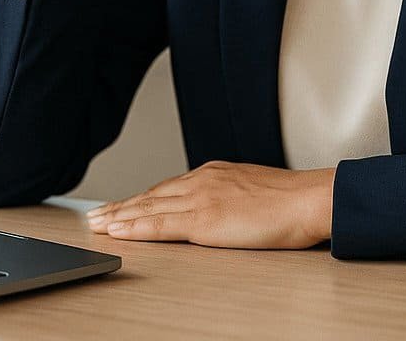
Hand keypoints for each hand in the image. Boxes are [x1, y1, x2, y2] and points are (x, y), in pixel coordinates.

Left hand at [85, 160, 334, 249]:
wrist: (309, 200)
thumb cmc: (294, 201)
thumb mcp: (256, 191)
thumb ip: (234, 197)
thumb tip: (226, 210)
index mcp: (216, 173)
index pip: (169, 187)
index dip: (142, 197)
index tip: (123, 204)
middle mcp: (203, 180)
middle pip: (151, 195)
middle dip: (121, 206)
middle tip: (96, 214)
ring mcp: (201, 198)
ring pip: (148, 208)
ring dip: (119, 217)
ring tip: (97, 225)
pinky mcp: (202, 220)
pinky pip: (158, 225)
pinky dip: (134, 228)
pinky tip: (117, 232)